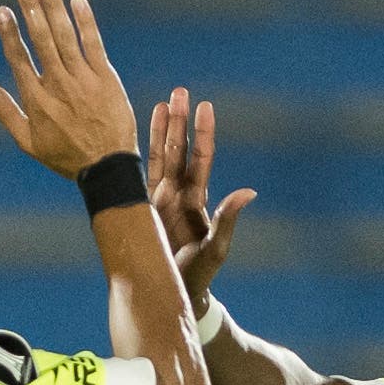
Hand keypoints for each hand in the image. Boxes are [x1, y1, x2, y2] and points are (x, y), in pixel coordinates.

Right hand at [0, 0, 141, 180]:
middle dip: (31, 8)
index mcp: (36, 99)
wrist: (108, 168)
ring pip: (65, 36)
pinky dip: (86, 22)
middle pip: (41, 39)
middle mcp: (57, 85)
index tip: (2, 10)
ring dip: (54, 7)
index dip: (9, 32)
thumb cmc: (66, 156)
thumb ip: (5, 112)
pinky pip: (94, 44)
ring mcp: (83, 80)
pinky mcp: (106, 78)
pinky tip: (77, 1)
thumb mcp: (29, 143)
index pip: (18, 58)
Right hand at [146, 87, 257, 305]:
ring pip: (160, 157)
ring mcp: (159, 200)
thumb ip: (228, 218)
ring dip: (161, 130)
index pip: (201, 159)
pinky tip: (134, 133)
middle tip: (180, 91)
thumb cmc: (198, 275)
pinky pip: (140, 176)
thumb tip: (249, 191)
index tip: (205, 106)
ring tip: (163, 102)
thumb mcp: (216, 248)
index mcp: (196, 200)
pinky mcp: (141, 209)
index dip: (202, 133)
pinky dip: (140, 153)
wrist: (176, 294)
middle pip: (179, 150)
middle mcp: (178, 195)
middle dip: (180, 121)